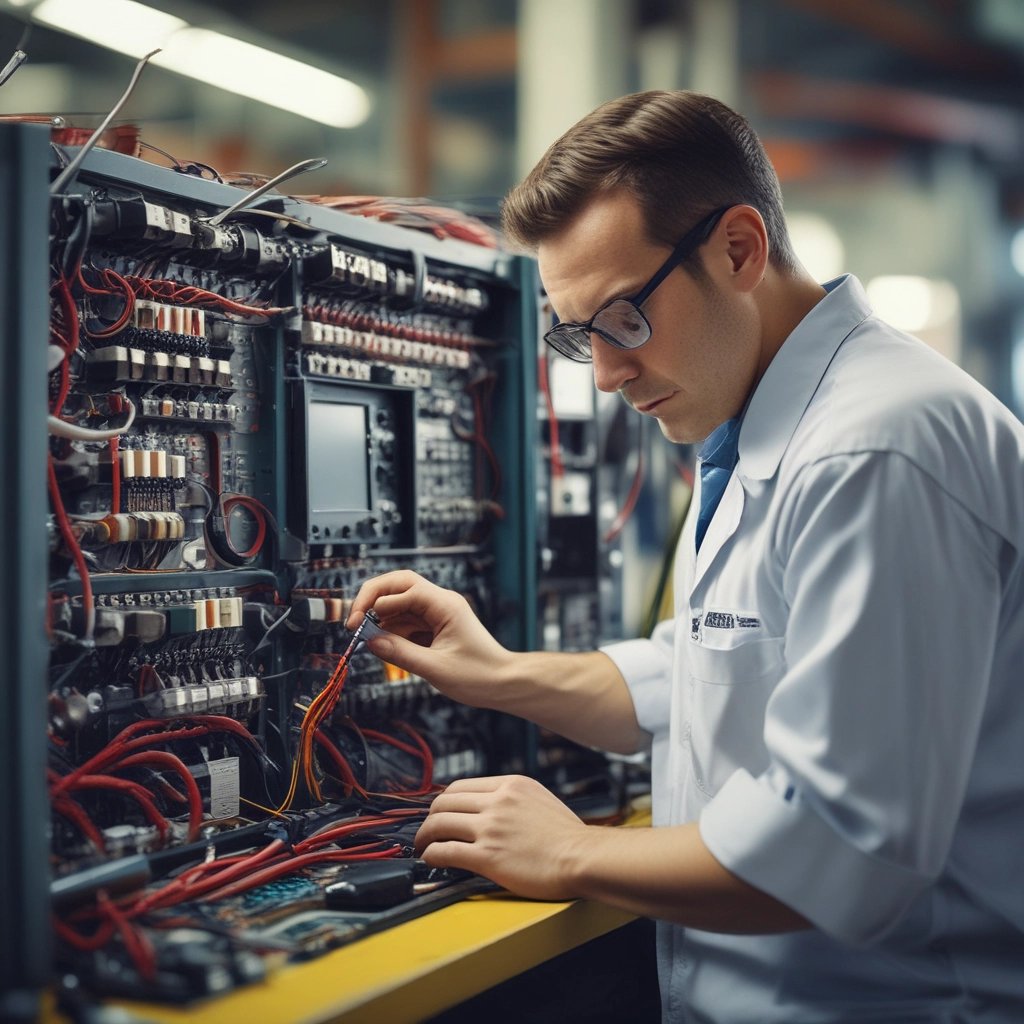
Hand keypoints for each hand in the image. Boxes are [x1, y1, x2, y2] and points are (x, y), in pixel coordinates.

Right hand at [346, 570, 511, 705]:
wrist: (503, 683)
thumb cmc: (479, 676)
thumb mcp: (435, 668)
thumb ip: (401, 653)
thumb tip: (370, 641)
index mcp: (445, 605)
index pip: (404, 588)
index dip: (377, 602)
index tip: (358, 623)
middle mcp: (441, 603)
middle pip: (399, 585)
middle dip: (373, 599)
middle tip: (353, 620)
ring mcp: (437, 613)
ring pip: (399, 602)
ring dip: (379, 616)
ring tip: (362, 636)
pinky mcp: (434, 626)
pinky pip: (406, 620)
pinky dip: (390, 629)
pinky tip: (380, 642)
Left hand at [414, 775, 588, 900]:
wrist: (582, 857)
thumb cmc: (568, 836)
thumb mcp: (539, 800)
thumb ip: (512, 799)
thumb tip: (490, 808)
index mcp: (510, 784)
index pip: (461, 786)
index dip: (444, 801)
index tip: (440, 813)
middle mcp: (497, 801)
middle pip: (445, 802)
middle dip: (429, 817)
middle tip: (426, 830)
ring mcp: (491, 828)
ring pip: (439, 824)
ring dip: (424, 836)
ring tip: (422, 846)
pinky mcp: (488, 855)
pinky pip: (445, 851)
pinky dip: (431, 854)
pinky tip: (430, 859)